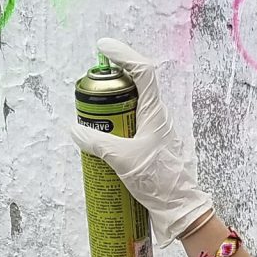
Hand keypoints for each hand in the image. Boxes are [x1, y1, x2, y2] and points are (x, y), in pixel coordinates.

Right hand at [70, 38, 212, 247]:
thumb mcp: (122, 160)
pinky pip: (134, 125)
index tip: (104, 48)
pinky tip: (105, 137)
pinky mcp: (154, 145)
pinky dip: (118, 124)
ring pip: (135, 106)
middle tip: (93, 87)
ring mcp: (158, 131)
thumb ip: (97, 143)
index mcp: (155, 113)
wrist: (180, 208)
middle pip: (136, 85)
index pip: (143, 71)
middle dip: (114, 81)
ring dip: (115, 104)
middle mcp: (159, 117)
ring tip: (94, 113)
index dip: (124, 54)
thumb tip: (76, 130)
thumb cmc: (158, 182)